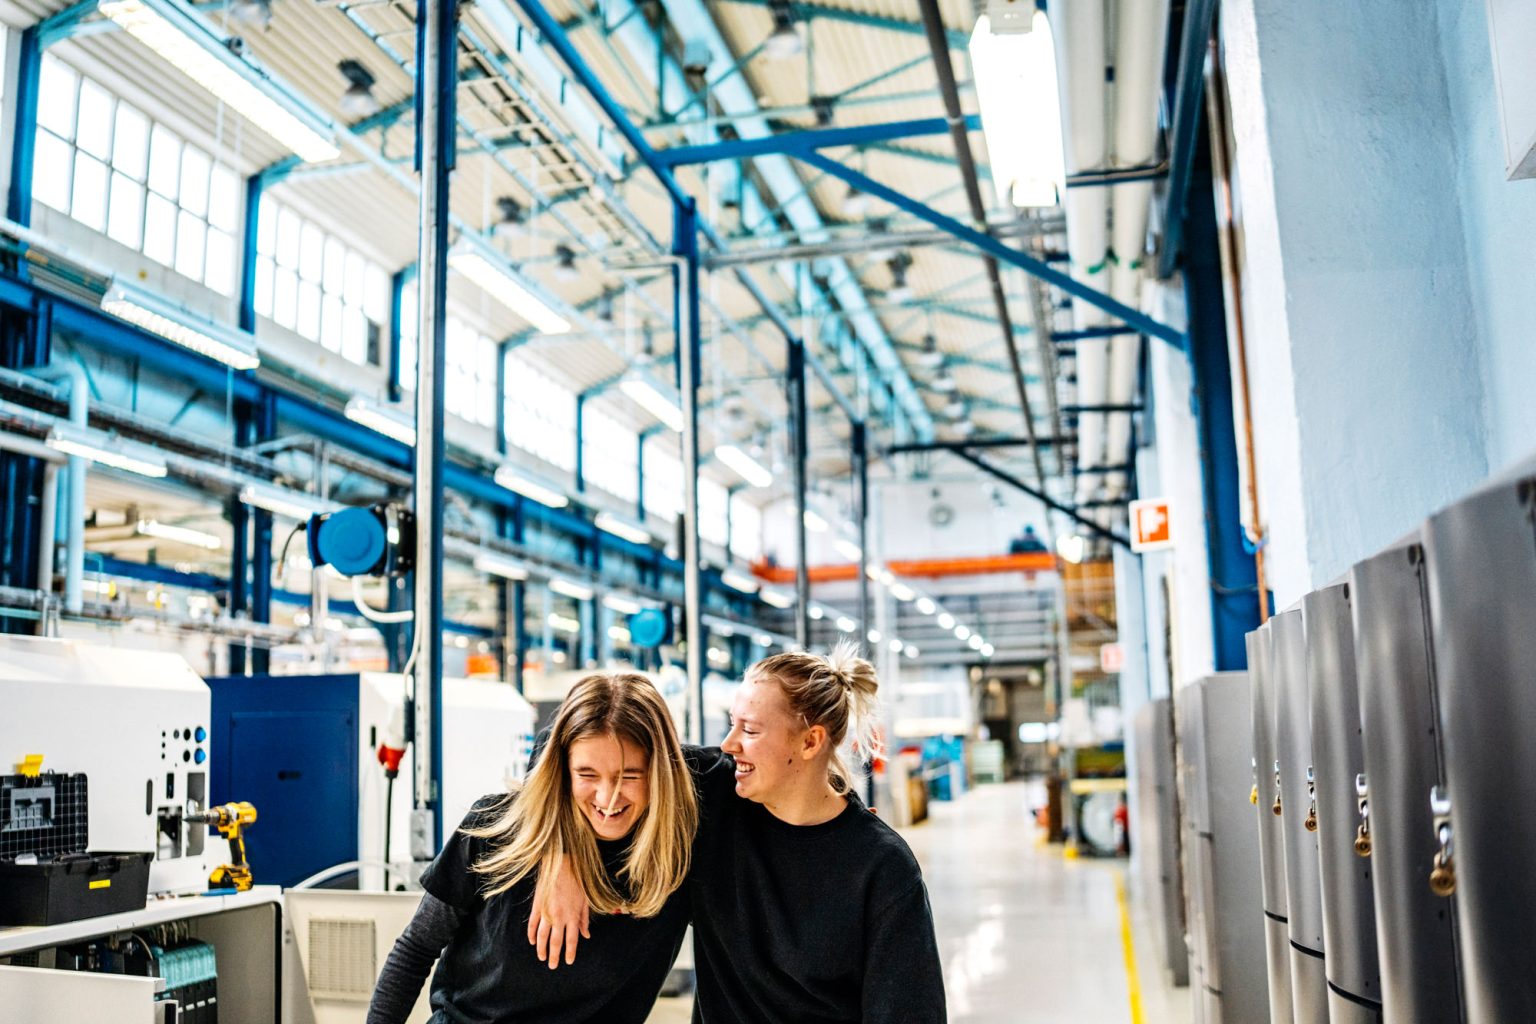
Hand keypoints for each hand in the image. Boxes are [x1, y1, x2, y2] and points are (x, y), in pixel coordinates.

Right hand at [528, 854, 590, 968]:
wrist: (562, 864)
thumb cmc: (577, 881)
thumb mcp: (585, 900)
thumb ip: (584, 919)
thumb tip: (586, 935)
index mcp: (573, 916)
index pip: (572, 940)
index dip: (570, 952)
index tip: (569, 962)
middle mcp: (560, 917)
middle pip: (556, 942)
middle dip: (554, 956)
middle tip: (552, 966)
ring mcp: (547, 912)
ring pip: (543, 936)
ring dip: (542, 949)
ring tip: (542, 958)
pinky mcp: (538, 906)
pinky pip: (533, 924)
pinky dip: (532, 934)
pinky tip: (533, 942)